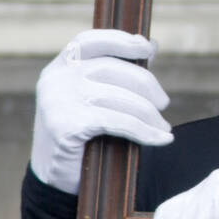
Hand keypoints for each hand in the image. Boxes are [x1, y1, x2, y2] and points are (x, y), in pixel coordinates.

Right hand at [30, 29, 172, 193]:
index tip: (146, 47)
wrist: (56, 179)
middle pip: (111, 68)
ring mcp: (58, 101)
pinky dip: (145, 131)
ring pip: (119, 97)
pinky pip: (118, 122)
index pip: (89, 41)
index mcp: (59, 68)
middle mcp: (55, 80)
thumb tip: (150, 45)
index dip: (119, 40)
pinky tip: (161, 139)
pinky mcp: (66, 125)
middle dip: (146, 84)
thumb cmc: (82, 134)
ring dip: (149, 114)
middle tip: (163, 104)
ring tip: (163, 127)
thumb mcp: (94, 97)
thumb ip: (116, 72)